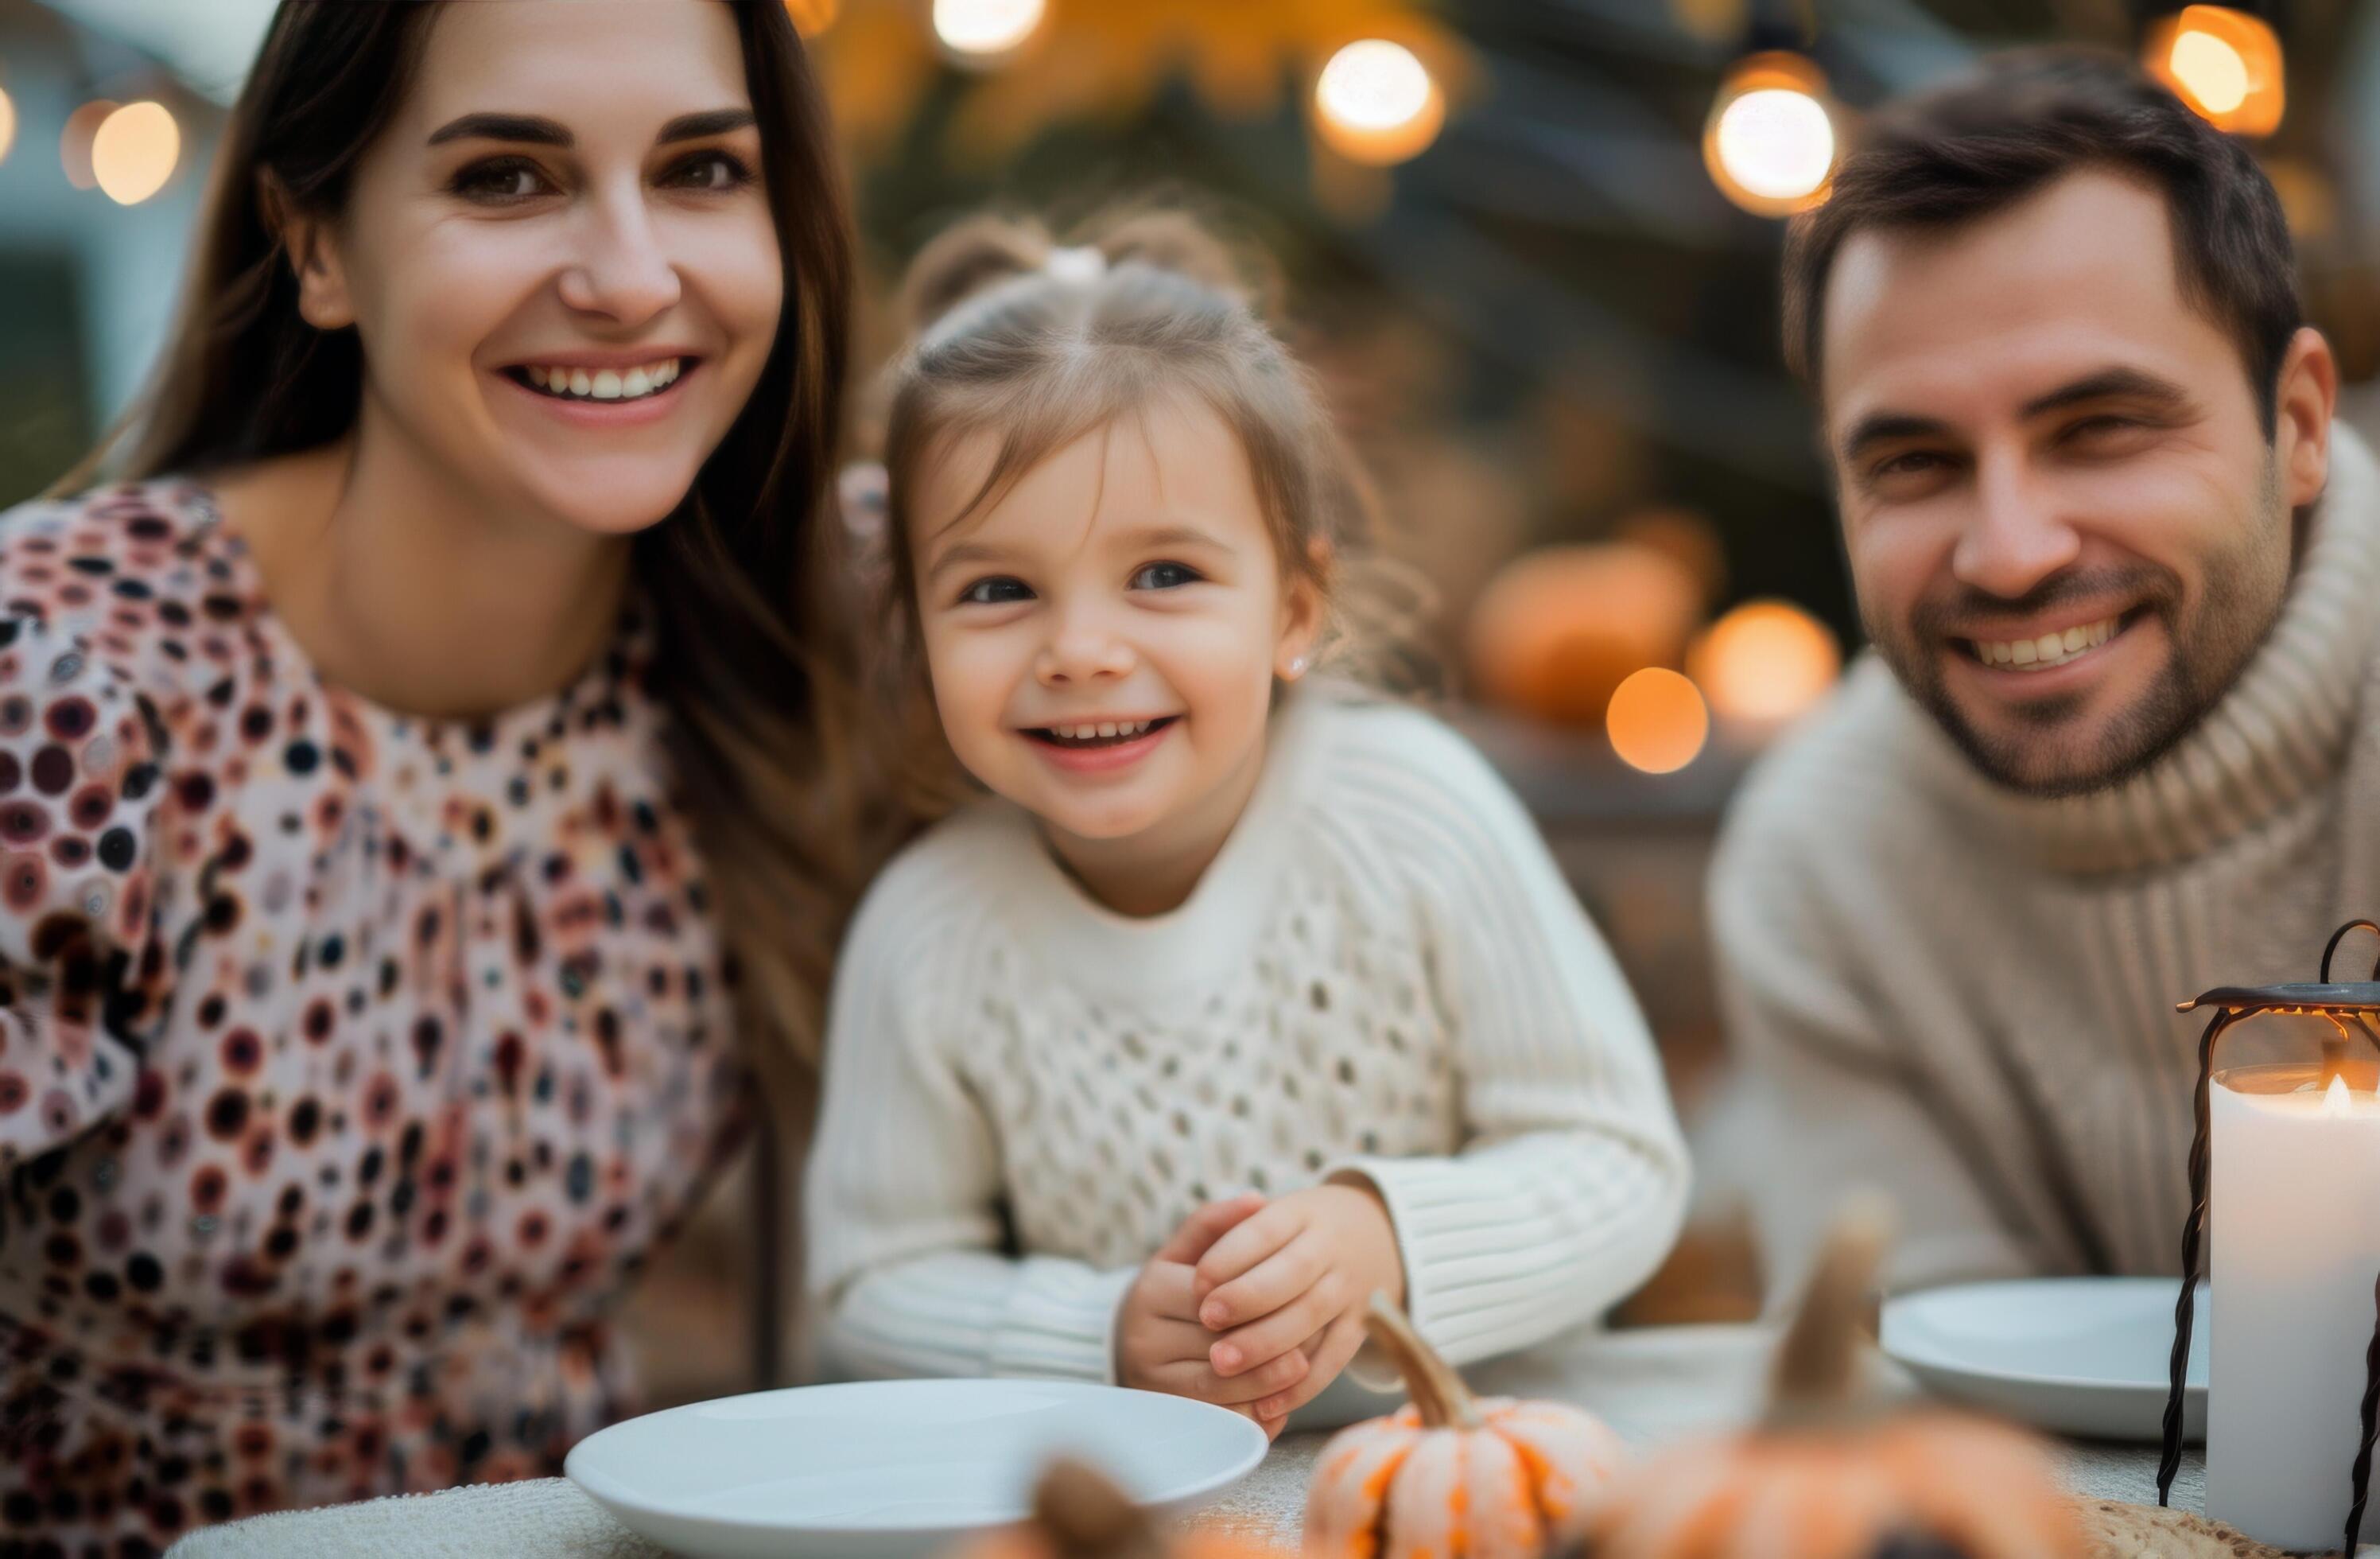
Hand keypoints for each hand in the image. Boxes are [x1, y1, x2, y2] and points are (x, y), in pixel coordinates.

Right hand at [1113, 1195, 1307, 1436]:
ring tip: (1298, 1374)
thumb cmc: (1172, 1289)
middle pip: (1212, 1344)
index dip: (1253, 1303)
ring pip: (1212, 1387)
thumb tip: (1258, 1200)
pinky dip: (1245, 1416)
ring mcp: (1149, 1380)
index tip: (1295, 1301)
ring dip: (1259, 1385)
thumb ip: (1218, 1223)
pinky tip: (1277, 1406)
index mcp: (1151, 1290)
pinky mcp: (1162, 1412)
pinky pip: (1209, 1419)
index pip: (1209, 1299)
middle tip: (1306, 1348)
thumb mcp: (1186, 1251)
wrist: (1130, 1338)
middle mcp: (1143, 1337)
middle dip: (1262, 1347)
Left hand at [1190, 1180, 1404, 1422]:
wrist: (1378, 1235)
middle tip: (1207, 1320)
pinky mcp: (1361, 1326)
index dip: (1230, 1257)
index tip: (1197, 1283)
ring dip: (1266, 1342)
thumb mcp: (1272, 1213)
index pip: (1266, 1230)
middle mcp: (1331, 1247)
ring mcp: (1351, 1287)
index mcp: (1302, 1213)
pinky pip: (1334, 1359)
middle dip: (1247, 1298)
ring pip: (1311, 1315)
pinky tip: (1265, 1403)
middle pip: (1292, 1272)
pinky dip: (1301, 1386)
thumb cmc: (1300, 1231)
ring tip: (1223, 1363)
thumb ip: (1230, 1233)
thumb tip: (1197, 1273)